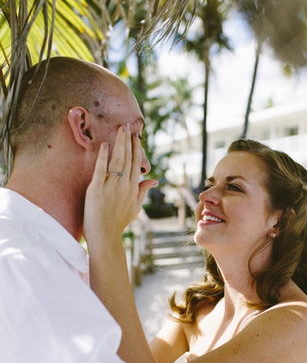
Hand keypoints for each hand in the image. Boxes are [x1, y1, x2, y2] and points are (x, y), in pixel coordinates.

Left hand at [84, 124, 156, 246]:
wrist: (105, 236)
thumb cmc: (119, 222)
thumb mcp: (135, 207)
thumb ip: (143, 191)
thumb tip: (153, 180)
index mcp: (132, 188)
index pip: (135, 163)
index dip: (135, 148)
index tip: (135, 135)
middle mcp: (124, 185)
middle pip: (128, 158)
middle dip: (128, 140)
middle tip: (127, 125)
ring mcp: (110, 186)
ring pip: (117, 160)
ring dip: (119, 143)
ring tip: (120, 129)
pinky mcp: (96, 189)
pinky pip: (100, 169)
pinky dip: (103, 157)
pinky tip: (105, 145)